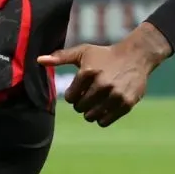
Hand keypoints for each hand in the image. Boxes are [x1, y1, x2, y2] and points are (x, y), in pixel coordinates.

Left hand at [39, 27, 170, 127]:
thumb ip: (60, 57)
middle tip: (88, 97)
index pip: (70, 97)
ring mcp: (115, 94)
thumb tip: (39, 60)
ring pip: (91, 116)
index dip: (73, 96)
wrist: (135, 57)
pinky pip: (105, 121)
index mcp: (88, 71)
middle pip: (80, 108)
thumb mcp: (83, 52)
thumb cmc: (104, 55)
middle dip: (81, 104)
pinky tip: (104, 108)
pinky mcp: (126, 103)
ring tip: (95, 103)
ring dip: (90, 113)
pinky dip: (102, 118)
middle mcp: (102, 83)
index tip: (79, 90)